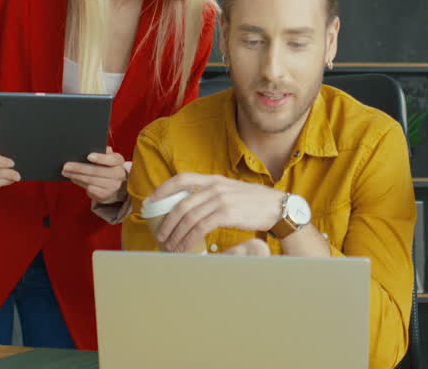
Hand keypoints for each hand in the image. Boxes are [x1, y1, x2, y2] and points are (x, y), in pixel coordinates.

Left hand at [62, 147, 127, 202]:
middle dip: (80, 168)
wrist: (112, 184)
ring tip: (65, 172)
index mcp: (119, 161)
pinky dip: (79, 183)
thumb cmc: (106, 166)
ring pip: (91, 180)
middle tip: (66, 165)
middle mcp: (119, 174)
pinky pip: (90, 189)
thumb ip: (102, 152)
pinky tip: (73, 178)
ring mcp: (113, 186)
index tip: (88, 156)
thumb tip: (100, 149)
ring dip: (76, 176)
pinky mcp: (105, 195)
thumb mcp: (106, 157)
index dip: (100, 158)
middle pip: (97, 171)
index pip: (112, 159)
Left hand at [148, 173, 283, 253]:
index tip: (150, 201)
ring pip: (188, 218)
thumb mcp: (231, 191)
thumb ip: (212, 194)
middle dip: (167, 222)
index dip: (163, 189)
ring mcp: (220, 200)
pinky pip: (200, 228)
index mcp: (214, 179)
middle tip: (161, 235)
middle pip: (181, 204)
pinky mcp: (227, 213)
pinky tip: (184, 248)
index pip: (181, 179)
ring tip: (171, 246)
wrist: (277, 207)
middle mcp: (215, 187)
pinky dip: (188, 240)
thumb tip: (192, 207)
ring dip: (176, 235)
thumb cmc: (253, 203)